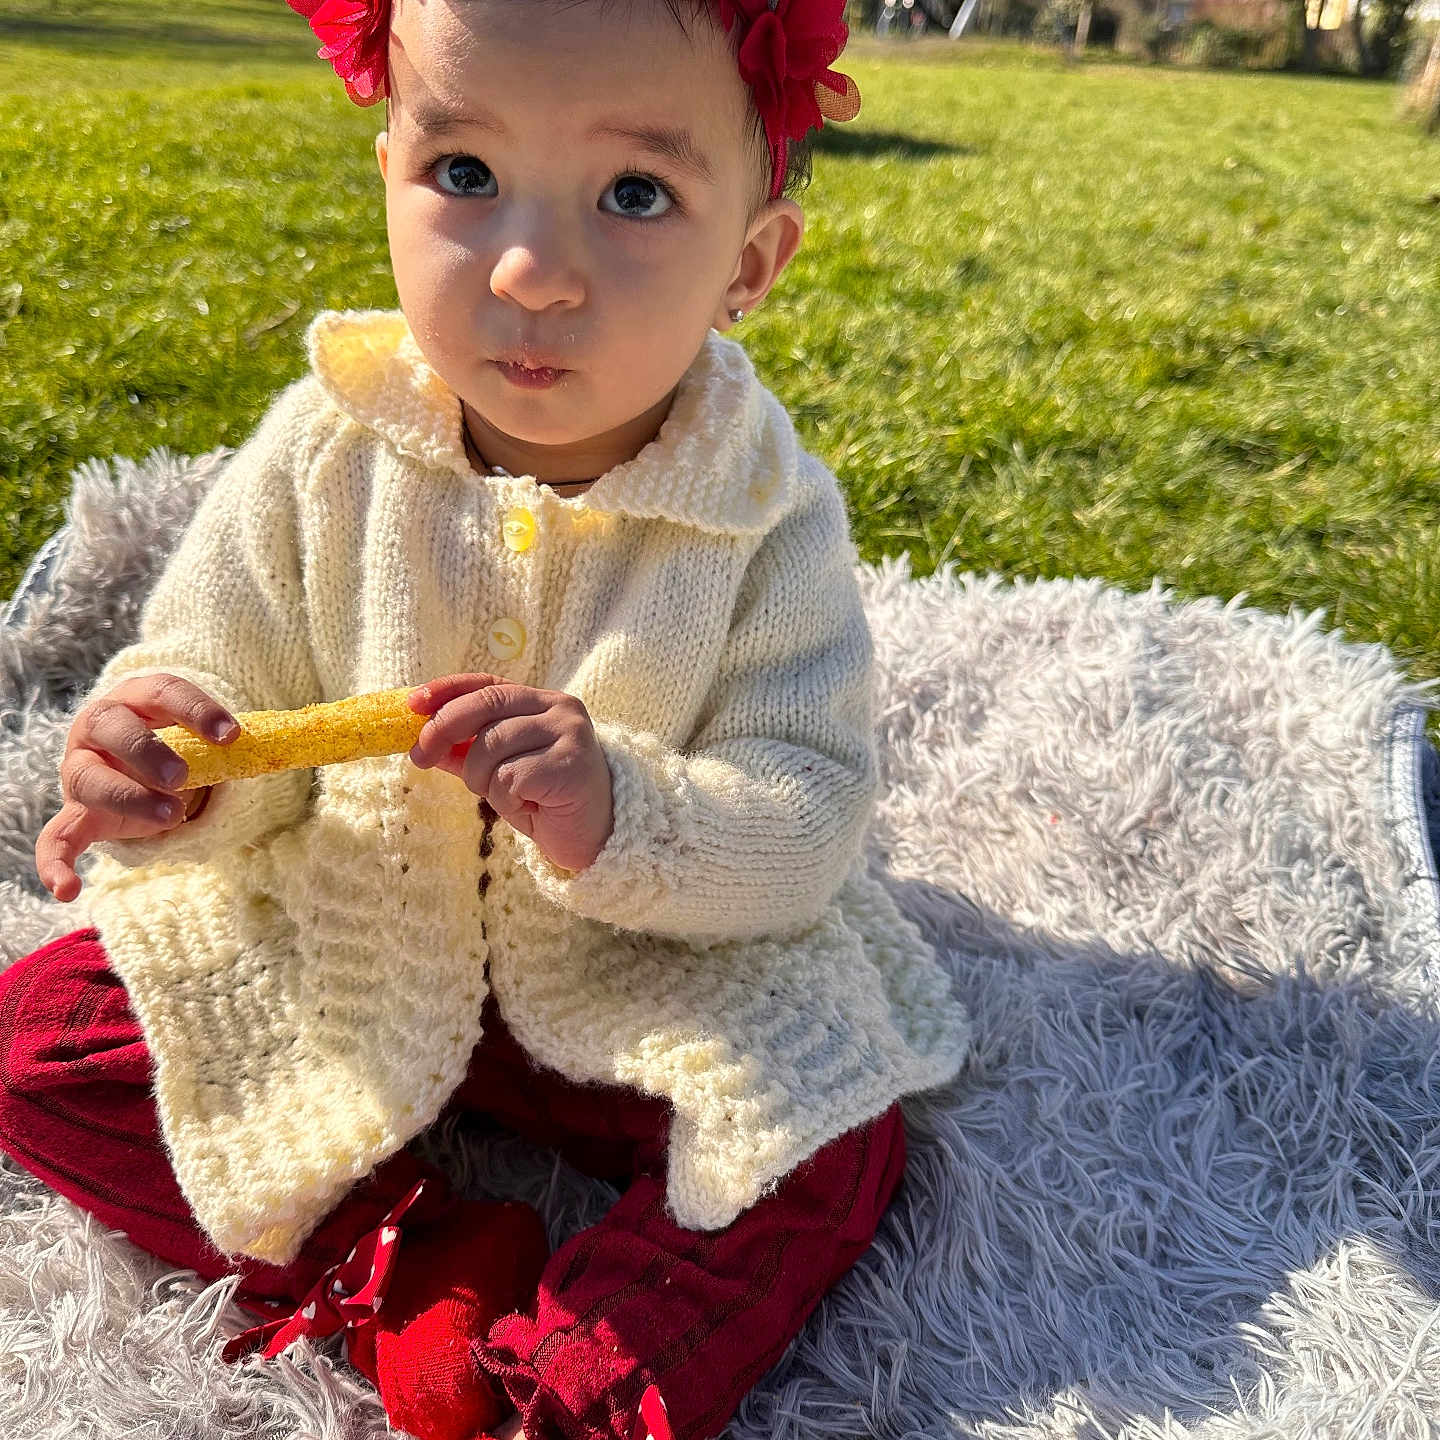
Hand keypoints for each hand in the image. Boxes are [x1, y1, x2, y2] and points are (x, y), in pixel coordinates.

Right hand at [34, 673, 238, 901]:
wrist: (135, 762)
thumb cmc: (179, 743)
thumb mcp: (203, 737)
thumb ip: (233, 742)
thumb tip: (296, 746)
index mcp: (138, 699)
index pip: (163, 692)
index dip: (196, 710)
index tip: (231, 735)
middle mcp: (101, 728)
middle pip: (114, 728)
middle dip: (148, 751)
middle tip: (184, 777)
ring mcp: (83, 770)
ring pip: (92, 781)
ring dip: (130, 800)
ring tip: (172, 816)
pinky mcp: (77, 812)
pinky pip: (57, 838)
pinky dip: (57, 863)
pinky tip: (68, 890)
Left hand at [407, 674, 612, 872]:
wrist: (595, 837)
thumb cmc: (546, 800)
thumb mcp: (499, 771)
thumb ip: (466, 751)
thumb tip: (421, 741)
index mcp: (543, 701)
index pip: (488, 682)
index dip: (447, 689)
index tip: (412, 704)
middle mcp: (559, 708)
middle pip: (485, 704)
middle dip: (442, 729)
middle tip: (420, 757)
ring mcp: (568, 734)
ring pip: (490, 746)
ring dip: (481, 780)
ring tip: (507, 797)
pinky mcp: (570, 764)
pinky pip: (508, 778)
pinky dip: (505, 799)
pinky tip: (531, 806)